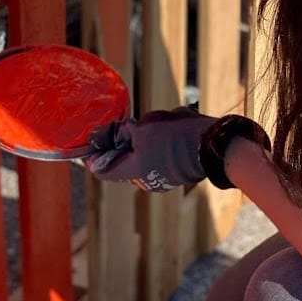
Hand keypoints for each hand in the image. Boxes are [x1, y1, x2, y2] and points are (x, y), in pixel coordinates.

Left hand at [85, 106, 215, 191]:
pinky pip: (157, 153)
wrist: (213, 143)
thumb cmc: (176, 136)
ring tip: (151, 122)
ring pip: (141, 155)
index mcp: (134, 171)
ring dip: (139, 139)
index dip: (92, 155)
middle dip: (120, 142)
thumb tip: (104, 134)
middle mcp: (146, 178)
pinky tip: (167, 126)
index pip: (103, 169)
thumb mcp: (144, 128)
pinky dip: (154, 141)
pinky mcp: (176, 168)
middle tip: (121, 124)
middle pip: (122, 161)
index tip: (87, 140)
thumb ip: (122, 132)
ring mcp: (163, 174)